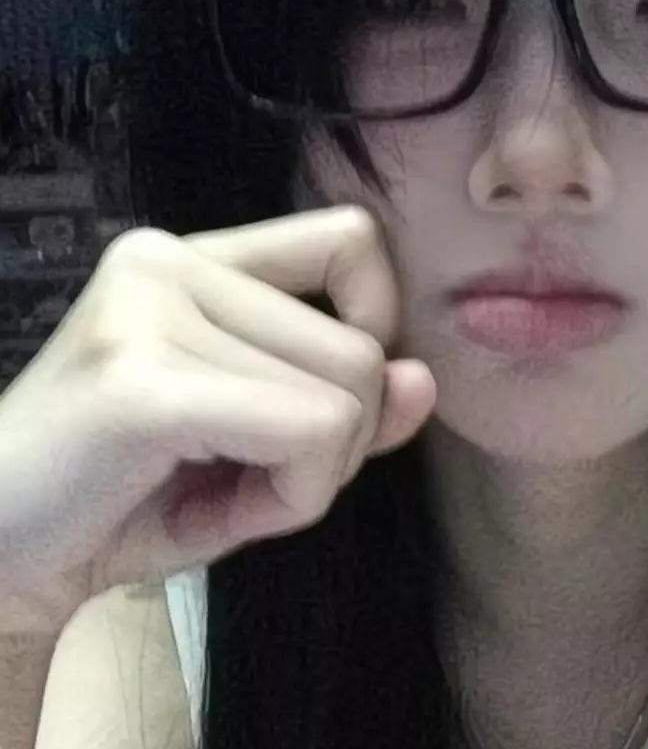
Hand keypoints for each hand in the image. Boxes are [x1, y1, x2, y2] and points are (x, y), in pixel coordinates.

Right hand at [0, 206, 435, 629]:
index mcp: (194, 262)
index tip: (328, 396)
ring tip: (222, 488)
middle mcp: (169, 262)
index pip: (352, 240)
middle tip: (250, 476)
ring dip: (312, 475)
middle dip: (338, 442)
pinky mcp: (144, 380)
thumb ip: (346, 407)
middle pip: (363, 347)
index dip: (375, 325)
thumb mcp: (260, 450)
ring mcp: (150, 310)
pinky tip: (213, 508)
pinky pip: (310, 431)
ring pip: (349, 392)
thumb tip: (422, 380)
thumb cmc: (126, 501)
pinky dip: (292, 496)